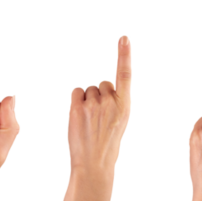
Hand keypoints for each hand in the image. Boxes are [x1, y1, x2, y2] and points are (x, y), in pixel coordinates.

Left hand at [67, 34, 131, 179]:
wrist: (94, 164)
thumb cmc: (107, 145)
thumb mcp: (120, 122)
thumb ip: (115, 103)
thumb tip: (103, 88)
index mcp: (125, 105)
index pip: (125, 74)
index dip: (124, 53)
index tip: (125, 37)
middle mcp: (111, 101)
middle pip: (102, 82)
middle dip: (99, 94)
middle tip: (98, 115)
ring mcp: (94, 104)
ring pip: (88, 89)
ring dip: (86, 100)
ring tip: (88, 120)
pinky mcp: (78, 107)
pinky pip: (76, 91)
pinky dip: (76, 100)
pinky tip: (79, 115)